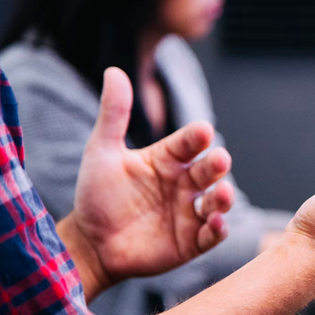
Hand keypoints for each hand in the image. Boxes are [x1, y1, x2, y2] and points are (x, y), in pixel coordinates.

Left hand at [58, 68, 234, 298]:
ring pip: (217, 201)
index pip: (188, 143)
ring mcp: (190, 212)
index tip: (202, 130)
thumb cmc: (97, 196)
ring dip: (224, 197)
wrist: (90, 243)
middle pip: (209, 170)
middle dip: (217, 165)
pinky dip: (218, 229)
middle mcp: (184, 183)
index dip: (196, 137)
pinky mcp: (192, 241)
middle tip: (219, 159)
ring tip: (223, 194)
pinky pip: (211, 234)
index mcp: (168, 159)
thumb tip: (114, 70)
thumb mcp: (101, 152)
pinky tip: (216, 223)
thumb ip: (113, 114)